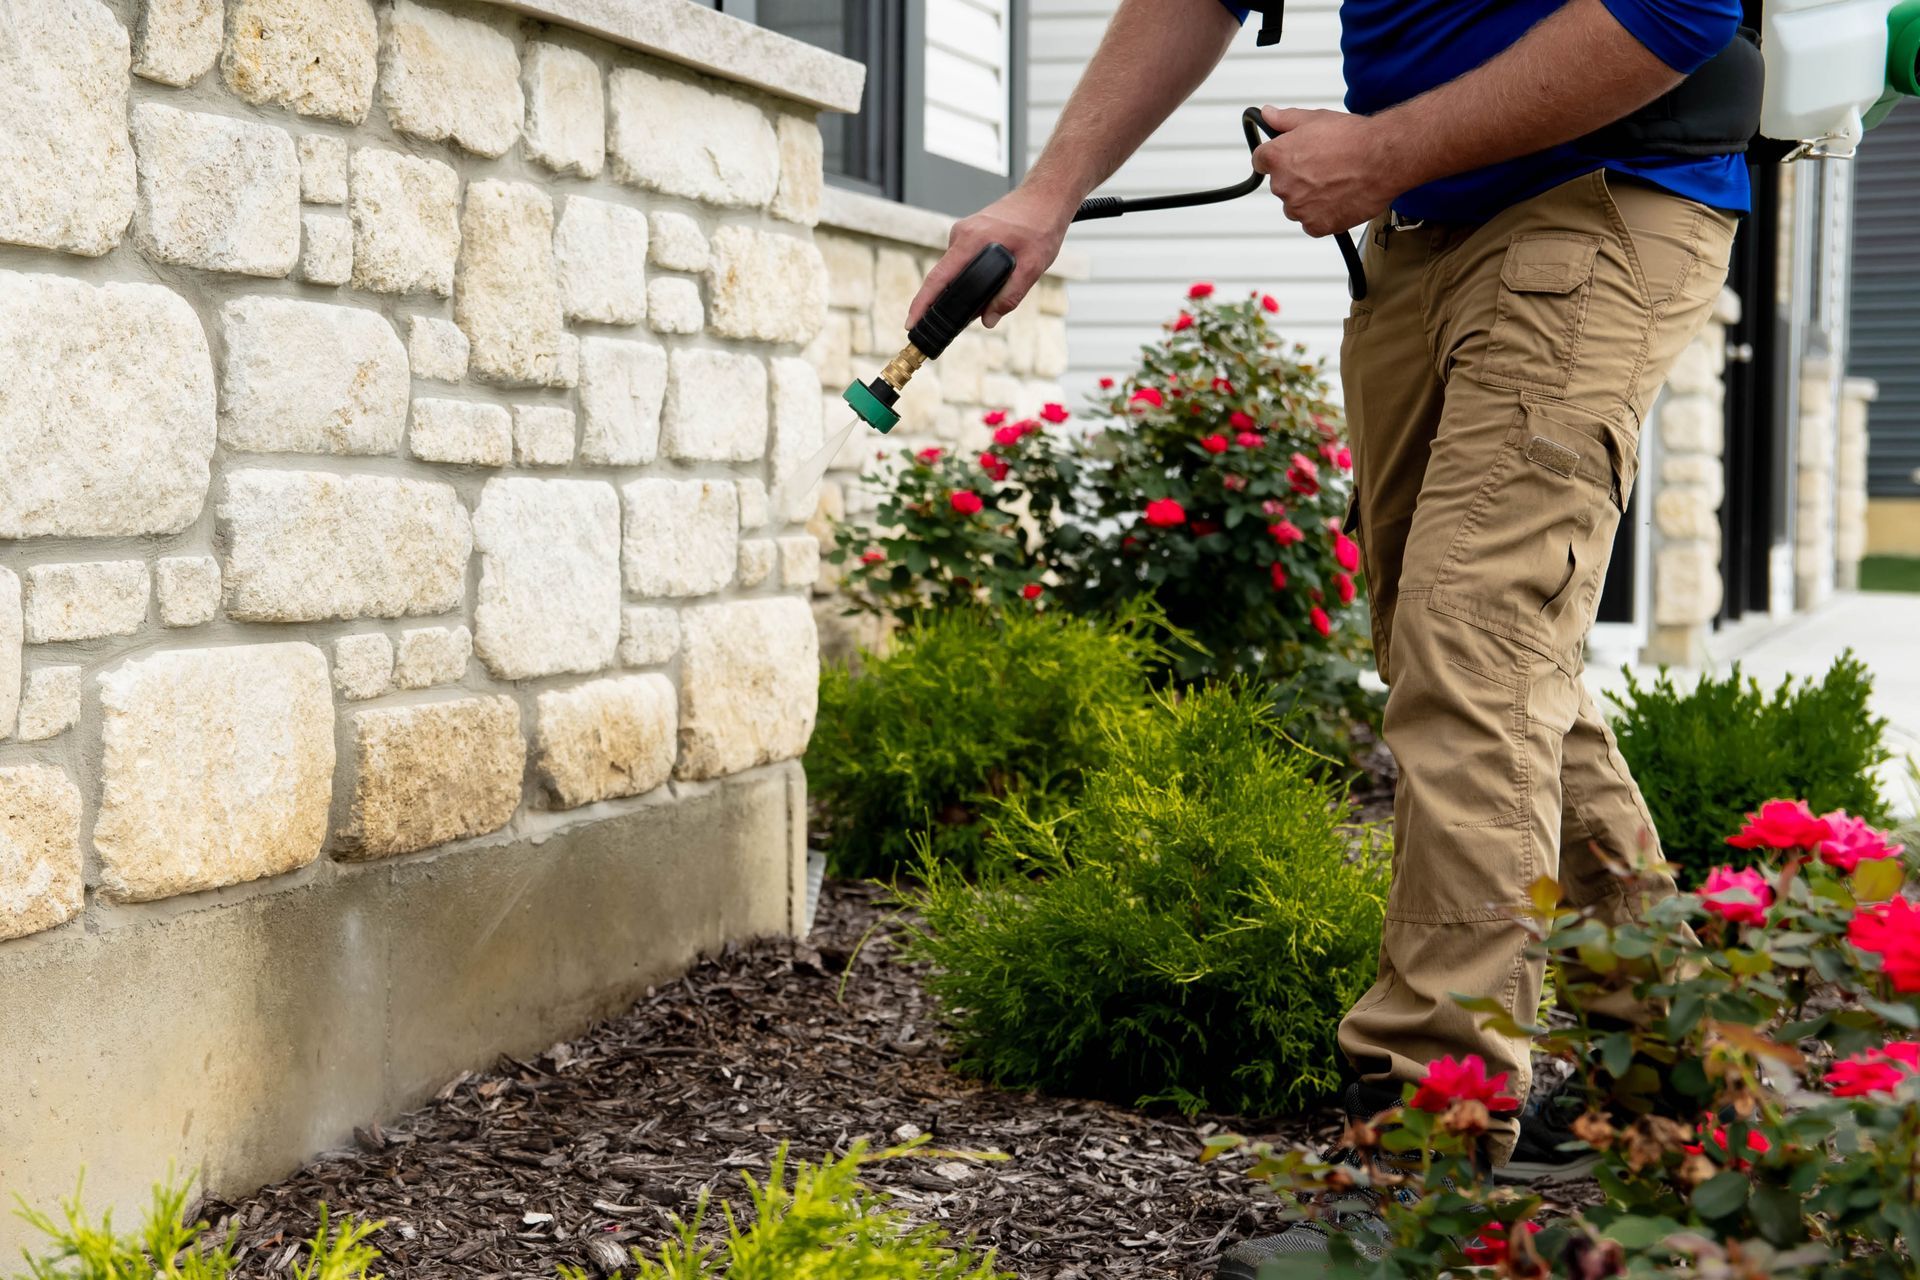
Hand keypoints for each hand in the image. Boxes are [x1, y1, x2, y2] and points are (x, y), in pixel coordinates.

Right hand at [907, 186, 1075, 329]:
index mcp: (971, 240)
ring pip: (956, 269)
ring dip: (965, 287)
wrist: (1045, 196)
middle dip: (947, 302)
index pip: (938, 278)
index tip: (911, 322)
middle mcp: (961, 234)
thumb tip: (988, 320)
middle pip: (944, 276)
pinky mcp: (970, 232)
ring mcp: (964, 231)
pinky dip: (970, 275)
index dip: (922, 303)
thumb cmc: (1041, 225)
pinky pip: (963, 260)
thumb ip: (1010, 296)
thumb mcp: (1033, 266)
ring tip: (990, 297)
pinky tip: (989, 281)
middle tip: (960, 322)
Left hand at [1252, 107, 1399, 237]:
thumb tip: (1267, 114)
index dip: (1277, 158)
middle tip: (1324, 167)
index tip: (1291, 157)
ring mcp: (1298, 209)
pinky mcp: (1315, 226)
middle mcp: (1282, 186)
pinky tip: (1339, 198)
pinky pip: (1312, 223)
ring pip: (1296, 206)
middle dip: (1297, 178)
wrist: (1382, 159)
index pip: (1260, 162)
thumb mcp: (1314, 119)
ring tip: (1335, 182)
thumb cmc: (1352, 139)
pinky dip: (1323, 214)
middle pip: (1281, 185)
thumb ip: (1284, 120)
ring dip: (1309, 198)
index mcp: (1276, 158)